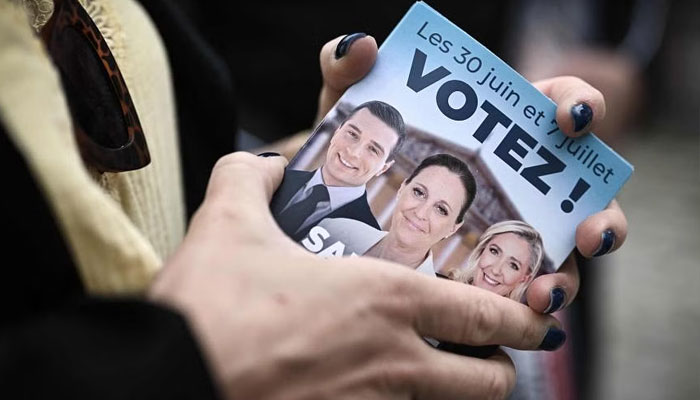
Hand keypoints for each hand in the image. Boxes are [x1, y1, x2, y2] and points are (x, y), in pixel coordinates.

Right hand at [150, 152, 564, 399]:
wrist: (165, 382)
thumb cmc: (209, 306)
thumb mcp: (227, 224)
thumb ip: (248, 179)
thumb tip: (261, 167)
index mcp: (383, 303)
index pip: (483, 316)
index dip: (522, 320)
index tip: (539, 320)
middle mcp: (391, 363)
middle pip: (486, 386)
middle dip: (499, 371)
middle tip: (487, 355)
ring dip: (447, 395)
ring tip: (428, 372)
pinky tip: (362, 388)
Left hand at [316, 35, 627, 314]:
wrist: (339, 204)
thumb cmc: (365, 147)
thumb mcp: (355, 109)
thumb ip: (348, 72)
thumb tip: (359, 47)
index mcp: (505, 130)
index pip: (562, 106)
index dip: (581, 106)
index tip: (572, 119)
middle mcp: (522, 184)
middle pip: (585, 199)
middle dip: (599, 217)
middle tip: (589, 232)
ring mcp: (511, 234)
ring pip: (559, 260)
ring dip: (563, 280)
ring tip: (543, 296)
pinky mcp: (487, 278)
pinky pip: (516, 298)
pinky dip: (519, 312)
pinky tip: (507, 321)